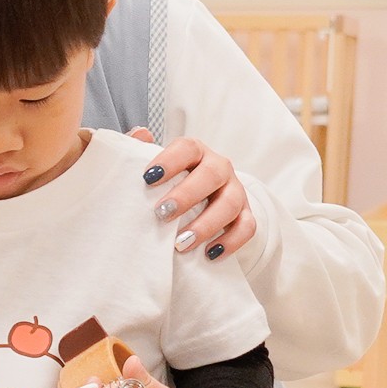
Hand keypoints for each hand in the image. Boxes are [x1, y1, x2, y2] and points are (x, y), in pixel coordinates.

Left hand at [134, 129, 255, 260]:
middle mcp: (219, 167)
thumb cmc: (171, 182)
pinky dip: (230, 241)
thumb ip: (141, 150)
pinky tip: (209, 254)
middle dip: (187, 195)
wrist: (203, 199)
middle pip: (211, 175)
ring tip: (181, 243)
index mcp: (196, 152)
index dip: (169, 161)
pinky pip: (247, 227)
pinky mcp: (245, 214)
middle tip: (162, 214)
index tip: (148, 178)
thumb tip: (139, 133)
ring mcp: (235, 191)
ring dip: (206, 224)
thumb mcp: (156, 167)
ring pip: (230, 204)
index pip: (187, 147)